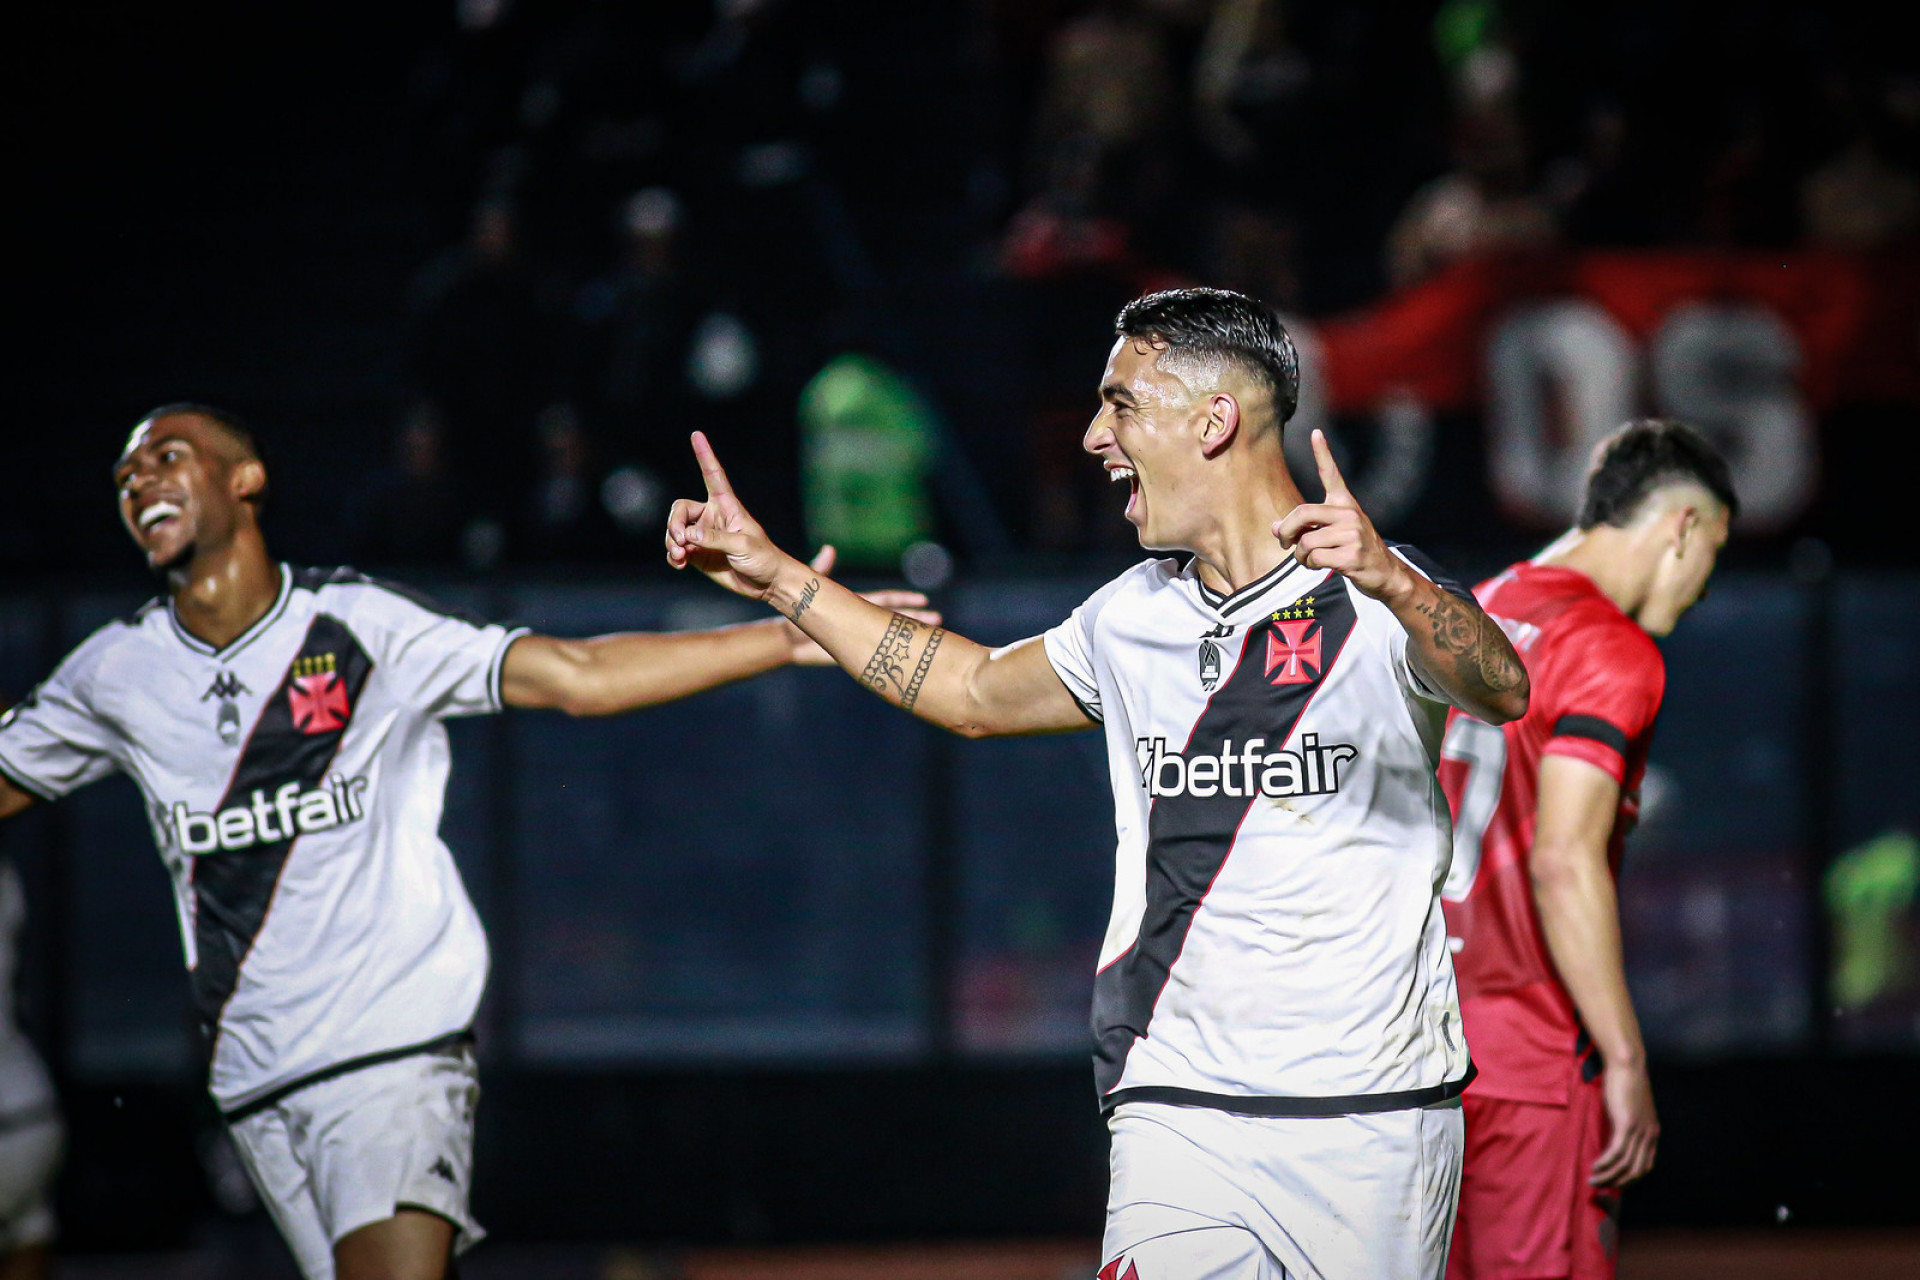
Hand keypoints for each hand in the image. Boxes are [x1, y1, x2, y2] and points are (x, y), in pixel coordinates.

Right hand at [665, 432, 791, 599]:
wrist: (766, 583)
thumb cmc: (763, 557)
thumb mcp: (743, 545)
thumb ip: (716, 539)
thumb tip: (688, 535)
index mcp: (726, 506)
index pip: (713, 476)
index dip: (705, 455)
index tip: (697, 434)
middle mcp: (711, 517)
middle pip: (680, 509)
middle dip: (674, 524)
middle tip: (680, 540)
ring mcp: (702, 536)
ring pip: (674, 531)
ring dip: (671, 542)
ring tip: (680, 556)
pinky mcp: (697, 554)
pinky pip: (675, 550)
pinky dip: (672, 556)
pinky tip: (678, 563)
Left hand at [778, 545, 942, 665]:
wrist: (784, 640)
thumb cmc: (795, 611)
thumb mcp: (810, 589)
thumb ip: (821, 571)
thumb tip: (830, 548)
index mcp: (855, 604)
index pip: (885, 601)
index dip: (904, 600)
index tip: (924, 600)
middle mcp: (860, 621)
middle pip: (894, 619)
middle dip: (916, 620)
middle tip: (938, 621)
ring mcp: (857, 639)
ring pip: (888, 639)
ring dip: (907, 640)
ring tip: (930, 643)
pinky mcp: (850, 655)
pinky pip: (875, 658)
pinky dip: (891, 660)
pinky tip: (906, 664)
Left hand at [1273, 429, 1413, 603]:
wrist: (1385, 573)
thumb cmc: (1354, 551)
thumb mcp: (1332, 534)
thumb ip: (1305, 528)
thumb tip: (1274, 527)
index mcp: (1345, 504)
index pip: (1331, 474)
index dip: (1322, 453)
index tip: (1316, 432)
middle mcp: (1349, 514)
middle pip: (1302, 513)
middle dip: (1286, 531)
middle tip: (1284, 542)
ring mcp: (1352, 534)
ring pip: (1305, 542)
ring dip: (1300, 556)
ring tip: (1309, 559)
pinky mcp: (1352, 555)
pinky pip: (1315, 558)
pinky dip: (1309, 565)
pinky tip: (1319, 566)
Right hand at [1590, 1058, 1658, 1186]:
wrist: (1627, 1063)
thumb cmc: (1625, 1081)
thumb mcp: (1630, 1107)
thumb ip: (1627, 1123)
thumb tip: (1614, 1135)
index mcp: (1652, 1132)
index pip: (1645, 1166)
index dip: (1630, 1179)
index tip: (1614, 1184)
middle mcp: (1649, 1135)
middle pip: (1636, 1171)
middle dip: (1619, 1184)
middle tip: (1602, 1188)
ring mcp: (1639, 1131)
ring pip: (1626, 1165)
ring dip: (1609, 1177)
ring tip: (1593, 1180)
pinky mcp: (1626, 1124)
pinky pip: (1616, 1152)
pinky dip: (1605, 1163)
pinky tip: (1595, 1166)